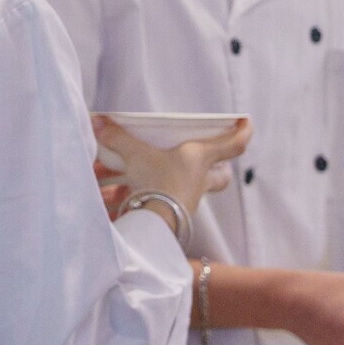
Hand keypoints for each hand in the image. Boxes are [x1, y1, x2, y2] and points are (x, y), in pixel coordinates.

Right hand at [94, 116, 250, 220]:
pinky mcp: (171, 212)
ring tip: (128, 171)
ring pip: (187, 187)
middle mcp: (198, 179)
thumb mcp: (136, 154)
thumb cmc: (158, 183)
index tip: (245, 121)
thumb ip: (118, 137)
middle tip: (209, 160)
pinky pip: (154, 198)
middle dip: (217, 168)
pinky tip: (107, 193)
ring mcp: (186, 198)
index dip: (242, 131)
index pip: (234, 144)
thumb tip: (98, 121)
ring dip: (163, 178)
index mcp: (200, 158)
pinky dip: (132, 194)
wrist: (155, 223)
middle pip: (220, 175)